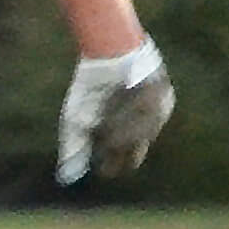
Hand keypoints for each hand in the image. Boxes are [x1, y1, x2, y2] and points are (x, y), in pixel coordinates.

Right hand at [56, 37, 172, 183]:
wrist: (104, 50)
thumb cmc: (92, 84)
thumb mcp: (76, 120)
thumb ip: (74, 146)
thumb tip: (67, 178)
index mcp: (137, 128)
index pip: (131, 153)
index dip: (116, 162)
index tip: (104, 171)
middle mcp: (153, 119)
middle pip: (138, 142)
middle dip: (118, 146)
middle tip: (104, 146)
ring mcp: (160, 104)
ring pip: (143, 128)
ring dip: (123, 132)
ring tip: (108, 132)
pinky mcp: (162, 88)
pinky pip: (148, 108)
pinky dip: (131, 113)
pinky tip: (119, 110)